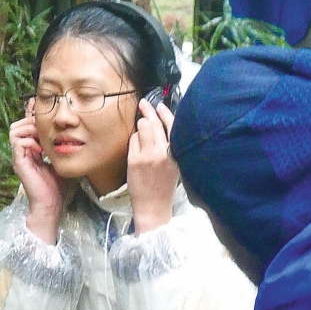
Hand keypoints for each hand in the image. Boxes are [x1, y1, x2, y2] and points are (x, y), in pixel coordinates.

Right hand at [10, 106, 68, 244]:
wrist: (50, 204)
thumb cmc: (55, 186)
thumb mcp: (58, 160)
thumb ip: (56, 147)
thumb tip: (66, 134)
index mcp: (30, 150)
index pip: (25, 126)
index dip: (30, 114)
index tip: (37, 105)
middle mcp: (22, 152)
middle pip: (16, 126)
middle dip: (30, 121)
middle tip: (43, 128)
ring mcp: (19, 157)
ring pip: (14, 131)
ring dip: (29, 130)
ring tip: (41, 139)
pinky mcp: (19, 163)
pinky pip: (18, 143)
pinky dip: (29, 141)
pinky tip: (40, 149)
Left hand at [127, 100, 178, 232]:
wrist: (154, 206)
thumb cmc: (165, 186)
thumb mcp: (176, 165)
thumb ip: (171, 146)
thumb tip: (161, 126)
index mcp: (177, 153)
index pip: (173, 126)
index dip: (165, 113)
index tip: (160, 105)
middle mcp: (164, 152)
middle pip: (155, 123)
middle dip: (148, 110)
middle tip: (143, 103)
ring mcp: (148, 155)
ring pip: (142, 128)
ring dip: (140, 126)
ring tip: (141, 130)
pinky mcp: (135, 159)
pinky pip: (133, 140)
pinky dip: (134, 140)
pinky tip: (137, 146)